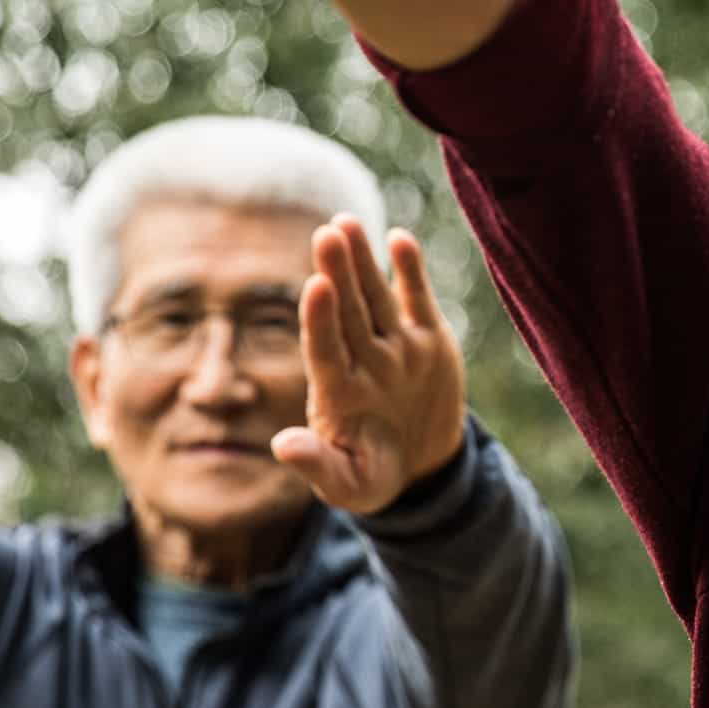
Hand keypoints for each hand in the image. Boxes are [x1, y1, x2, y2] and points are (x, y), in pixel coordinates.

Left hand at [274, 217, 469, 514]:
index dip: (319, 319)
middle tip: (327, 233)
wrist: (420, 467)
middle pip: (348, 312)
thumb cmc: (373, 477)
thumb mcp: (348, 485)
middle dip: (338, 272)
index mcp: (339, 394)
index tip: (315, 285)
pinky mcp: (426, 339)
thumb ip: (317, 465)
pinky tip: (399, 239)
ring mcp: (395, 348)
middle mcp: (364, 363)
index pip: (325, 349)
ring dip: (362, 260)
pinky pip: (415, 299)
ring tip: (346, 222)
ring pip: (376, 297)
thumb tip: (282, 446)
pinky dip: (409, 270)